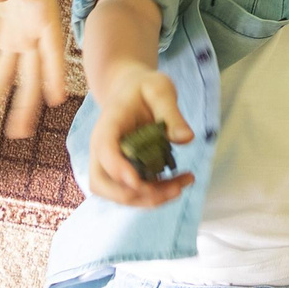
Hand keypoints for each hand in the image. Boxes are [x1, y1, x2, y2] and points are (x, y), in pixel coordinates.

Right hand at [85, 67, 195, 207]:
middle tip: (173, 188)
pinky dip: (156, 194)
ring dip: (150, 199)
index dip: (117, 168)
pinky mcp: (123, 173)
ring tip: (182, 185)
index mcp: (108, 124)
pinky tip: (181, 181)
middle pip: (102, 184)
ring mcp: (109, 164)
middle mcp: (102, 149)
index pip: (104, 150)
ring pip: (118, 194)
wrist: (130, 91)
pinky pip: (133, 192)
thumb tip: (186, 138)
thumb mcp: (160, 89)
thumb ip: (171, 111)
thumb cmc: (144, 88)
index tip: (138, 181)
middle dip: (135, 194)